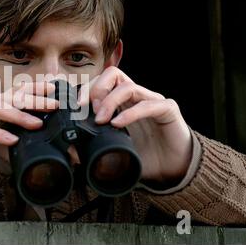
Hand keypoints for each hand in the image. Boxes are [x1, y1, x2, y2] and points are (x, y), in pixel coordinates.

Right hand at [0, 81, 58, 148]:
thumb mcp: (2, 139)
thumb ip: (20, 138)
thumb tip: (45, 147)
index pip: (19, 91)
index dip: (36, 88)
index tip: (54, 87)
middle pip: (13, 97)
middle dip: (35, 101)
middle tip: (54, 105)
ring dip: (19, 116)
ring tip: (36, 124)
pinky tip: (11, 140)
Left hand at [78, 66, 192, 184]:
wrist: (173, 170)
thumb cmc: (145, 157)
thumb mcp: (113, 153)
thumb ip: (94, 151)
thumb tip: (72, 155)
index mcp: (121, 102)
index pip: (101, 82)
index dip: (86, 90)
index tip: (74, 108)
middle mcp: (136, 97)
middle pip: (113, 74)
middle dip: (95, 89)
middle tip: (87, 110)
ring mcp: (153, 101)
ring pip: (128, 86)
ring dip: (110, 101)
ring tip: (100, 121)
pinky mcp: (168, 110)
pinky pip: (149, 104)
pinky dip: (131, 113)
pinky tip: (117, 125)